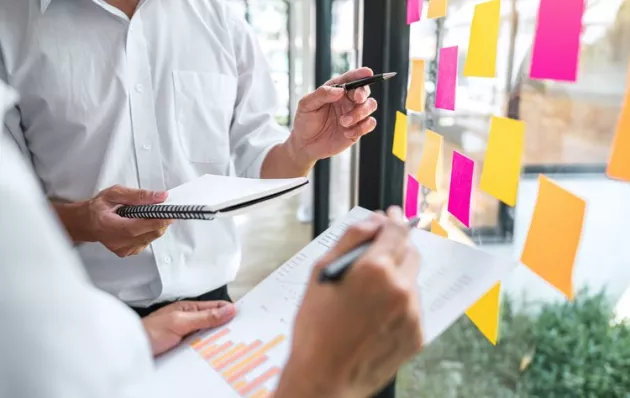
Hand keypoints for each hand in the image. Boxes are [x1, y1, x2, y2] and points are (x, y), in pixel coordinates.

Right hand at [54, 185, 174, 256]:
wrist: (86, 222)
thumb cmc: (98, 208)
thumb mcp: (115, 194)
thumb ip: (138, 195)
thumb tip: (160, 197)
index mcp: (112, 227)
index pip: (143, 226)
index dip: (161, 219)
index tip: (171, 211)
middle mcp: (118, 242)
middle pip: (152, 233)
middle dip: (161, 221)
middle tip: (161, 209)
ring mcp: (124, 250)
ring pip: (151, 238)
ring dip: (154, 226)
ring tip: (145, 215)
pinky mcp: (128, 252)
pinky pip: (146, 242)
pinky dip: (148, 232)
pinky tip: (139, 224)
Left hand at [141, 300, 236, 355]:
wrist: (129, 351)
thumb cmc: (148, 332)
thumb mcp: (180, 322)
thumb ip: (205, 317)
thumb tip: (228, 310)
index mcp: (189, 308)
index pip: (216, 307)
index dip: (230, 311)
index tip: (244, 318)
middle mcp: (189, 320)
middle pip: (214, 322)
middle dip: (226, 327)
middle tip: (242, 333)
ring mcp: (186, 335)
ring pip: (208, 336)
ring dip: (217, 340)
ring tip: (232, 345)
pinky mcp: (183, 349)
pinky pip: (200, 349)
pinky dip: (208, 351)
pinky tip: (214, 355)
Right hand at [275, 207, 421, 397]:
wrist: (325, 378)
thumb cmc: (316, 329)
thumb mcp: (321, 274)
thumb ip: (350, 239)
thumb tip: (373, 221)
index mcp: (376, 269)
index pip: (397, 230)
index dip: (394, 220)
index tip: (392, 217)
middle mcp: (400, 289)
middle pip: (411, 252)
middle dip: (397, 248)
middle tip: (377, 257)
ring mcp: (412, 314)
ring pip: (413, 281)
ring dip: (398, 279)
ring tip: (369, 298)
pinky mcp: (416, 335)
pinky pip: (414, 308)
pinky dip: (400, 305)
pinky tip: (376, 317)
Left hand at [288, 67, 377, 165]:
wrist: (305, 144)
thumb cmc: (305, 121)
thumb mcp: (306, 105)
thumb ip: (322, 94)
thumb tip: (340, 90)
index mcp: (336, 90)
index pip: (350, 79)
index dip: (360, 74)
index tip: (367, 72)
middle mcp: (347, 100)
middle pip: (364, 91)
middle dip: (363, 94)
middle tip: (357, 98)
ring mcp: (354, 115)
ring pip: (370, 106)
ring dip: (360, 112)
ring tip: (343, 122)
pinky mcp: (357, 129)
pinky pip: (369, 124)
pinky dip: (361, 128)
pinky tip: (346, 133)